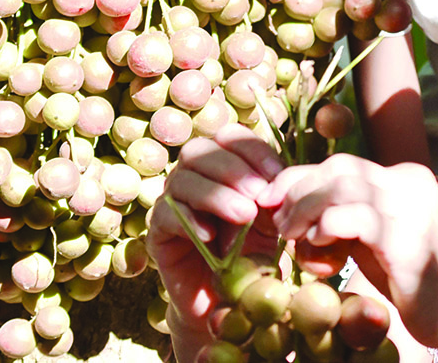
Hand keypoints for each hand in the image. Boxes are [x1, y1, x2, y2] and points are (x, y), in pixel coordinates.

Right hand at [145, 125, 284, 335]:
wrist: (226, 300)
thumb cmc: (251, 254)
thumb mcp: (272, 222)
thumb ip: (274, 197)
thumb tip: (279, 179)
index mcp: (222, 165)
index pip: (230, 138)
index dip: (253, 150)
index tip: (277, 172)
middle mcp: (193, 177)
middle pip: (200, 150)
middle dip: (233, 169)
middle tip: (258, 194)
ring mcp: (172, 202)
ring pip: (182, 179)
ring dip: (216, 194)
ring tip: (244, 215)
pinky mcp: (157, 232)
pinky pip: (165, 215)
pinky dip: (189, 221)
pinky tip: (211, 236)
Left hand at [258, 153, 437, 348]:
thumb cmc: (411, 277)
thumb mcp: (369, 238)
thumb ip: (339, 217)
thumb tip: (286, 207)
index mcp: (403, 177)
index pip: (341, 164)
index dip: (299, 178)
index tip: (271, 199)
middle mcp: (409, 183)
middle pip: (339, 169)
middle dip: (299, 192)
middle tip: (280, 223)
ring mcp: (412, 208)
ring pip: (344, 187)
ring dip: (307, 210)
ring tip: (293, 236)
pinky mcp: (409, 240)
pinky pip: (358, 220)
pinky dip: (328, 227)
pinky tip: (318, 245)